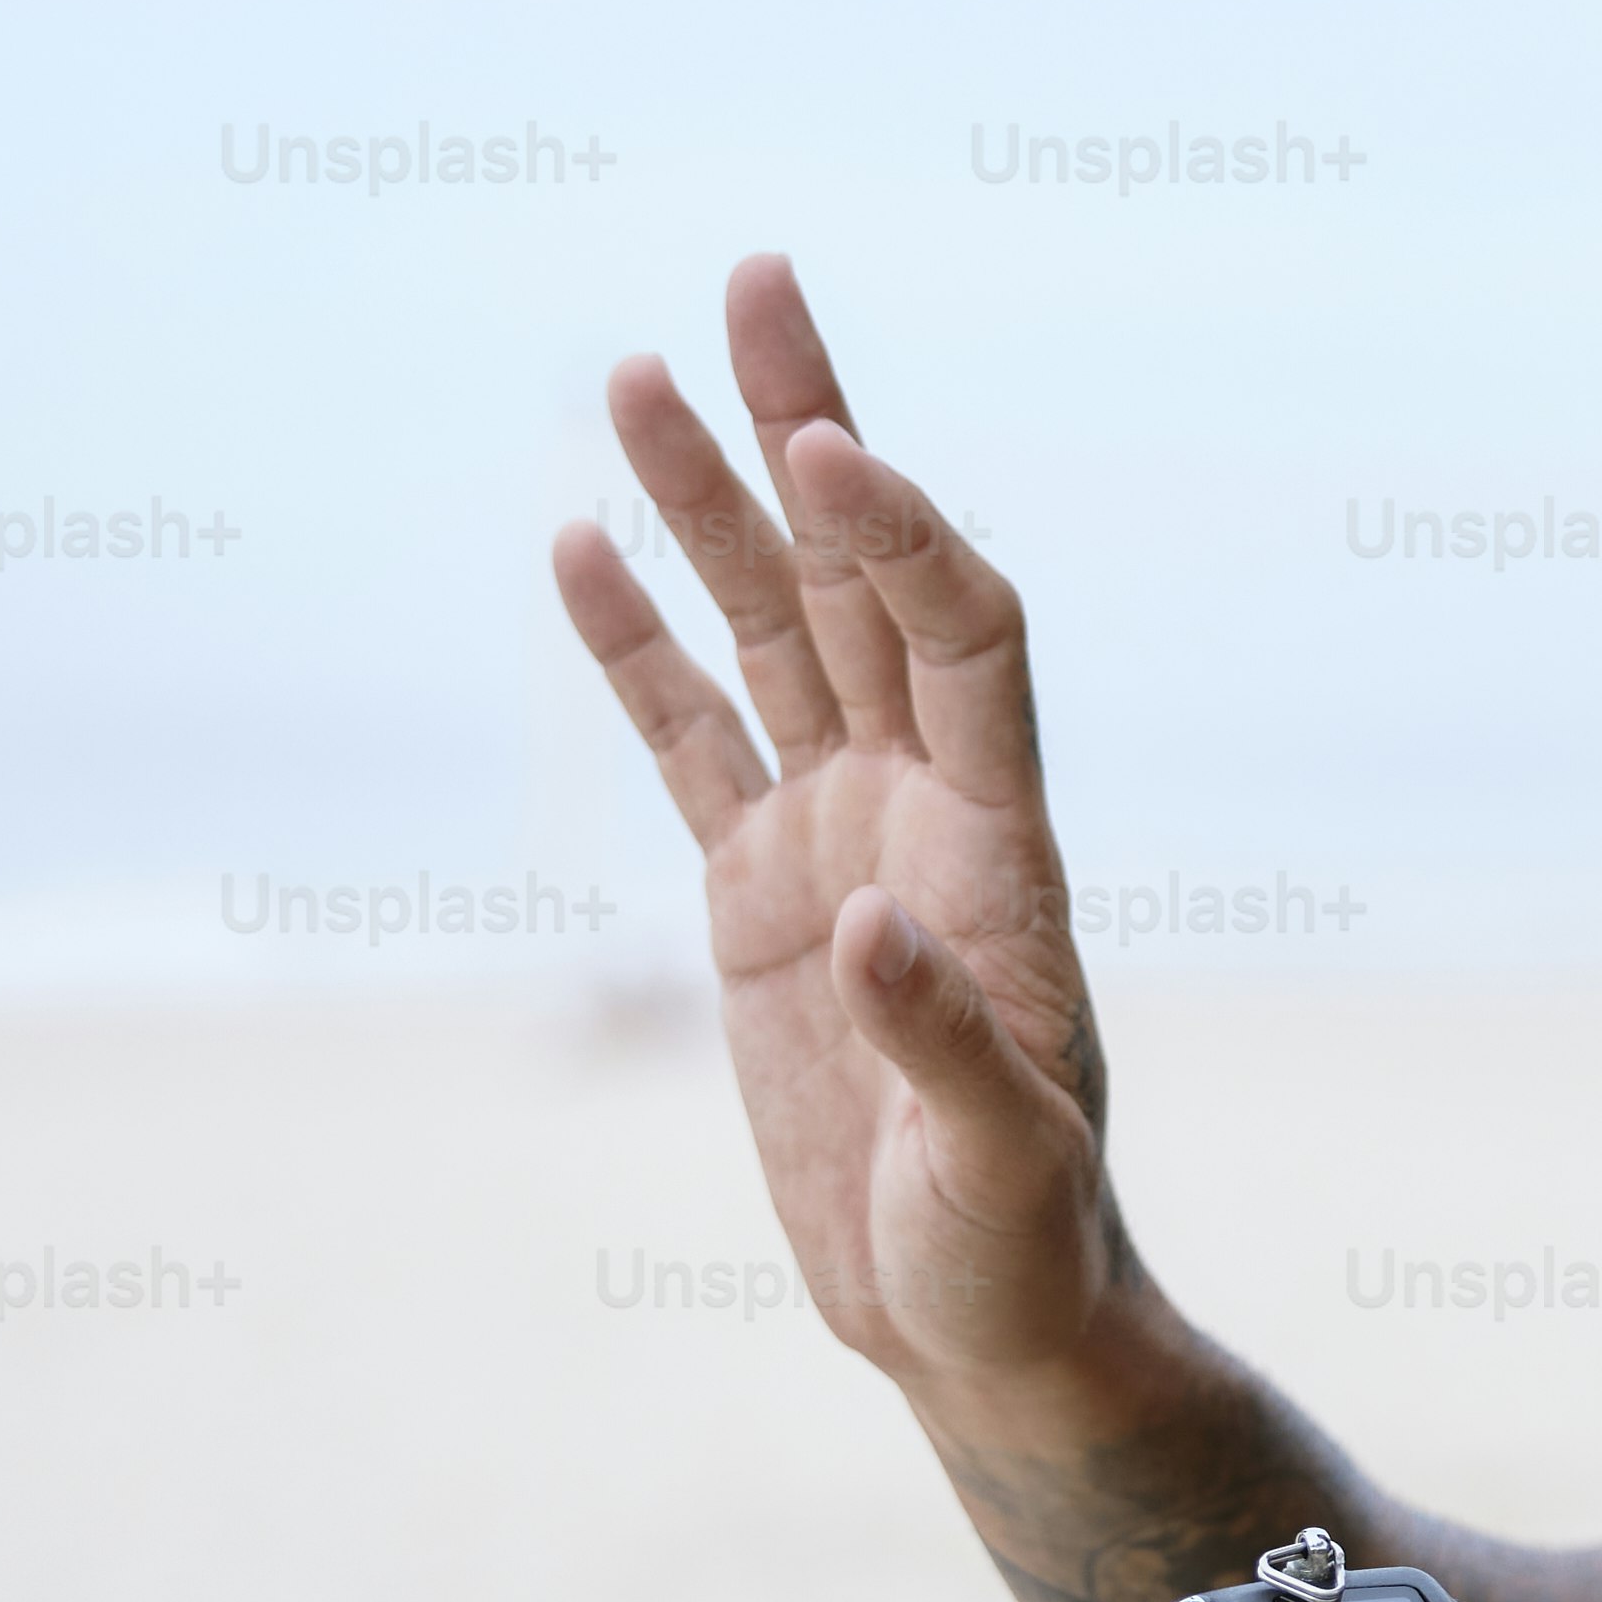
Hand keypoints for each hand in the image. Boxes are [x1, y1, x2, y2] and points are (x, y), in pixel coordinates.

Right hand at [555, 259, 1140, 1410]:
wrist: (975, 1319)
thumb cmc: (1020, 1251)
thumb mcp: (1002, 1167)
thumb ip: (943, 1047)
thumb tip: (870, 928)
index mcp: (1000, 846)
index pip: (962, 633)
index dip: (905, 536)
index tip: (825, 455)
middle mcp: (920, 806)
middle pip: (862, 576)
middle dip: (806, 430)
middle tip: (755, 281)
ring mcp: (833, 834)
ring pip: (766, 629)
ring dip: (705, 505)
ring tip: (629, 375)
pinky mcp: (757, 893)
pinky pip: (688, 738)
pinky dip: (636, 646)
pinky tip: (581, 545)